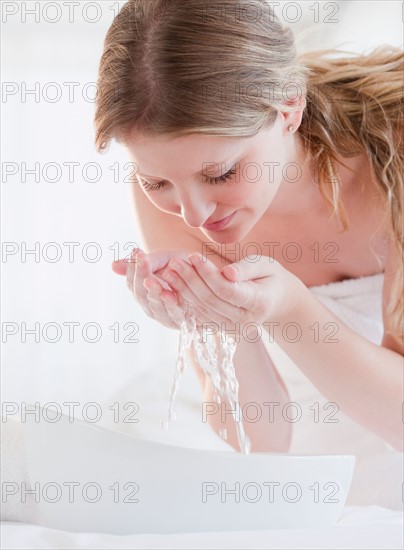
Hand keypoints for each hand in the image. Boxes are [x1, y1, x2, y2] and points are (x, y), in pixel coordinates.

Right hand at [112, 248, 197, 329]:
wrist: (208, 278)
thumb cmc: (182, 268)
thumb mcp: (161, 261)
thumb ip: (142, 264)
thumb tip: (112, 265)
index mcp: (142, 292)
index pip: (132, 282)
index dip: (133, 268)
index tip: (137, 251)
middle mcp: (151, 307)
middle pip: (141, 294)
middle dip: (141, 276)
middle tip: (143, 260)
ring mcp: (165, 316)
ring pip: (155, 306)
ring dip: (153, 292)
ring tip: (151, 279)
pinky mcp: (182, 321)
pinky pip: (174, 314)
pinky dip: (170, 305)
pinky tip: (168, 294)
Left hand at [156, 253, 305, 331]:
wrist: (278, 301)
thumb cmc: (271, 276)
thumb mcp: (266, 265)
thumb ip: (247, 268)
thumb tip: (227, 273)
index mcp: (259, 303)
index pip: (226, 290)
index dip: (207, 274)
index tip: (192, 255)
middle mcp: (245, 321)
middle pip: (211, 301)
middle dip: (190, 280)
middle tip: (174, 262)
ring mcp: (233, 329)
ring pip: (203, 309)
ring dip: (184, 290)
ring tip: (170, 270)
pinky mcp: (223, 329)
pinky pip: (201, 315)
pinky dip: (186, 301)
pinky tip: (175, 285)